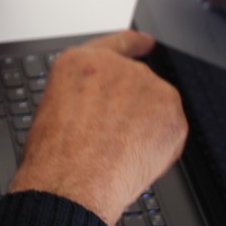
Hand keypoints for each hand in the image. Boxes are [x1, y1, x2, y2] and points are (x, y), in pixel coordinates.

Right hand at [9, 31, 186, 225]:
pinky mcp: (171, 112)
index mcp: (81, 62)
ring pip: (155, 105)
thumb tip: (104, 106)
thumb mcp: (54, 106)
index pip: (117, 42)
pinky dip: (160, 144)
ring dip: (145, 125)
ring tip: (117, 150)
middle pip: (137, 82)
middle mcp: (117, 66)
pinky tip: (135, 156)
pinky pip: (171, 127)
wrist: (71, 182)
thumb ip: (84, 93)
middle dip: (131, 108)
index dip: (134, 43)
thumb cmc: (54, 154)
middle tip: (111, 137)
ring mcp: (146, 86)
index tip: (147, 42)